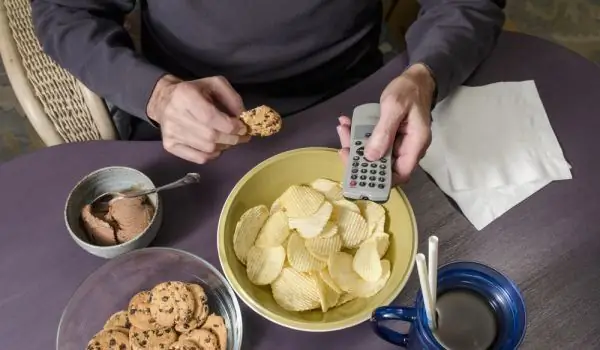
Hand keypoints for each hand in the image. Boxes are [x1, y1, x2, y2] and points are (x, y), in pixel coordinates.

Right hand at [147, 75, 249, 163]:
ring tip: (229, 139)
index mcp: (185, 95)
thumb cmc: (195, 91)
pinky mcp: (170, 145)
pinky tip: (216, 146)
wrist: (165, 100)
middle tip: (242, 137)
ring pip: (207, 149)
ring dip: (224, 146)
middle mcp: (175, 114)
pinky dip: (213, 155)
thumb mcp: (215, 84)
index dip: (231, 126)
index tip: (243, 128)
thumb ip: (232, 98)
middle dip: (232, 138)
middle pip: (211, 136)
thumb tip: (241, 118)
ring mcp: (171, 132)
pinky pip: (199, 158)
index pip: (211, 117)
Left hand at [337, 63, 435, 183]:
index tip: (359, 173)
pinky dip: (360, 135)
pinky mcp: (390, 137)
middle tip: (344, 147)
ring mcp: (398, 144)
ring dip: (357, 144)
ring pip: (375, 154)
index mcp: (415, 145)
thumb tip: (371, 157)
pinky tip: (347, 124)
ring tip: (343, 128)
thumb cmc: (409, 90)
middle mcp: (407, 149)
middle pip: (383, 166)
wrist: (416, 78)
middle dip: (361, 159)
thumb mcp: (394, 107)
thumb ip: (384, 132)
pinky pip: (374, 142)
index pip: (400, 174)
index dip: (380, 180)